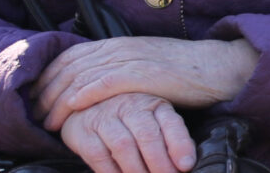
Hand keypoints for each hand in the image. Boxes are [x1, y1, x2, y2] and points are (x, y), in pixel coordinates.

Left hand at [34, 36, 260, 131]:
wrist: (218, 67)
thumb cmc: (184, 74)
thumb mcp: (146, 66)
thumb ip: (121, 71)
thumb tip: (96, 88)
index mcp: (118, 44)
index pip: (70, 56)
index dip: (47, 76)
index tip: (34, 98)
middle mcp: (119, 47)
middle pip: (68, 65)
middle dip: (45, 91)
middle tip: (31, 114)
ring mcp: (131, 58)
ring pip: (81, 75)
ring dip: (57, 99)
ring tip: (45, 121)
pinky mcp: (144, 74)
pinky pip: (105, 82)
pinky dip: (83, 95)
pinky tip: (70, 108)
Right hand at [58, 92, 193, 172]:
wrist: (83, 104)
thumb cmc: (128, 118)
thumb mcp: (152, 119)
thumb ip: (170, 137)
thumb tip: (186, 164)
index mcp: (153, 104)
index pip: (171, 123)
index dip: (180, 145)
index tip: (186, 166)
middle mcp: (130, 106)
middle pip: (147, 135)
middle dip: (159, 162)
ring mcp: (105, 117)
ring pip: (123, 145)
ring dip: (136, 170)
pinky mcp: (83, 132)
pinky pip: (98, 155)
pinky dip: (111, 172)